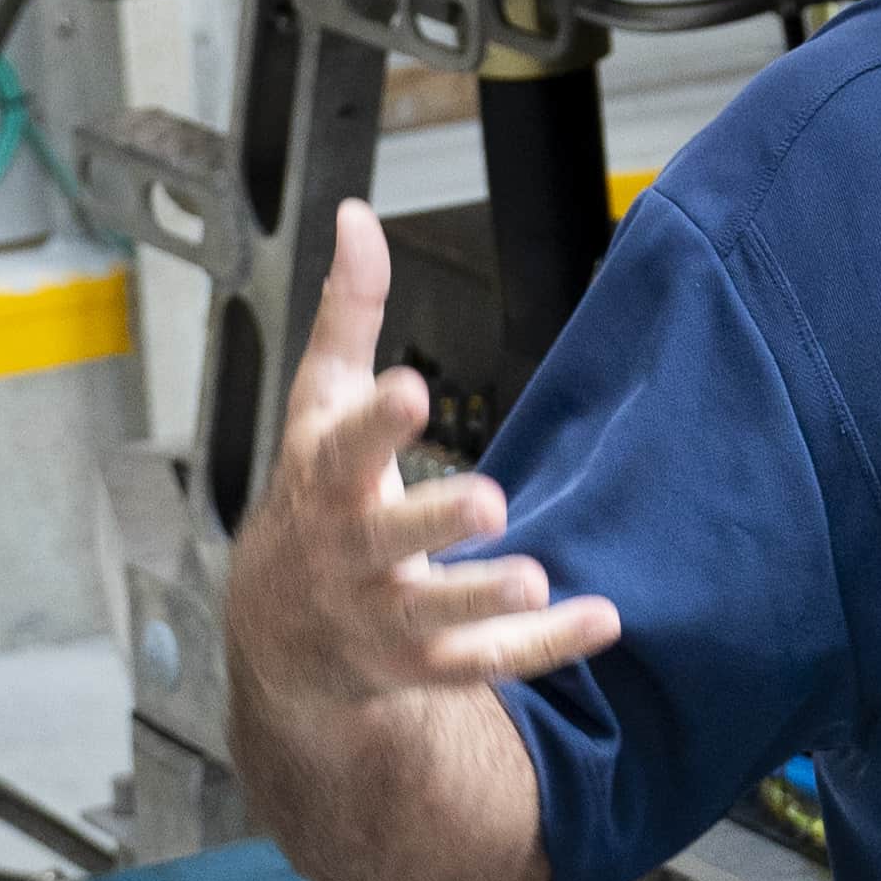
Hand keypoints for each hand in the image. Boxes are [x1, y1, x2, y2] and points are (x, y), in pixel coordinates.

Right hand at [228, 197, 619, 723]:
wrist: (278, 637)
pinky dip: (543, 645)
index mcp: (325, 480)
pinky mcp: (421, 663)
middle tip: (486, 503)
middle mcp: (349, 552)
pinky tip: (602, 616)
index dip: (374, 423)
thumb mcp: (317, 404)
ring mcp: (382, 616)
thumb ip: (347, 314)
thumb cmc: (311, 495)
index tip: (409, 391)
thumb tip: (358, 216)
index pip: (343, 449)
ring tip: (533, 578)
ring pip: (432, 615)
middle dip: (431, 523)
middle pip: (387, 540)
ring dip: (484, 598)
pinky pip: (483, 660)